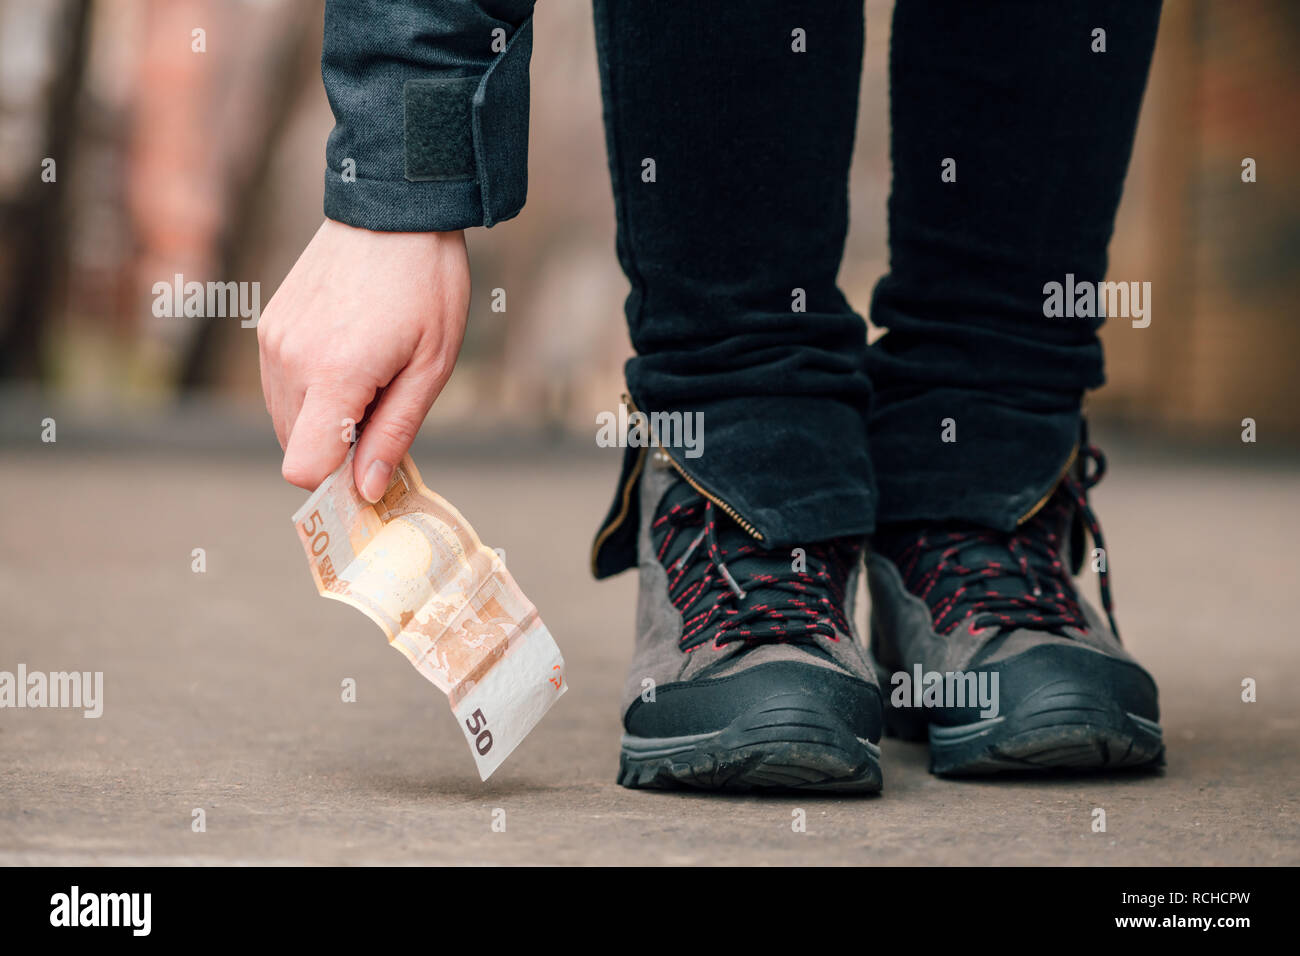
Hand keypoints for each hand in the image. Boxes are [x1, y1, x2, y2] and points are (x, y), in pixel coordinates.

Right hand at [257, 218, 468, 500]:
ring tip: (371, 377)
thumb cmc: (427, 286)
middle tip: (384, 409)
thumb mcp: (431, 367)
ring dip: (324, 420)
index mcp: (335, 374)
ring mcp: (273, 341)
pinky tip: (350, 357)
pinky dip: (311, 392)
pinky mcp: (269, 325)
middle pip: (295, 449)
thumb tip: (365, 490)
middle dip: (337, 449)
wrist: (394, 210)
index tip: (370, 468)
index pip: (303, 467)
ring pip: (286, 421)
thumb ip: (394, 433)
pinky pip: (280, 387)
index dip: (336, 482)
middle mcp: (290, 360)